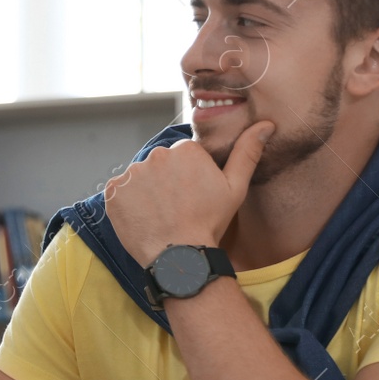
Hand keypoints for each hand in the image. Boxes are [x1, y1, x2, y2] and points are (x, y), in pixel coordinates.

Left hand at [104, 120, 273, 266]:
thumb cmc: (209, 222)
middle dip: (166, 181)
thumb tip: (266, 124)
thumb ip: (247, 152)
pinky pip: (120, 191)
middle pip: (160, 164)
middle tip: (176, 206)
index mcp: (185, 150)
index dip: (188, 177)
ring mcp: (131, 173)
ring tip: (159, 213)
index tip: (192, 195)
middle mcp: (156, 154)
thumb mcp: (235, 188)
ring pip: (139, 178)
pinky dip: (128, 202)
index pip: (182, 157)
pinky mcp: (113, 190)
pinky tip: (143, 216)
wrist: (178, 255)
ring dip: (146, 191)